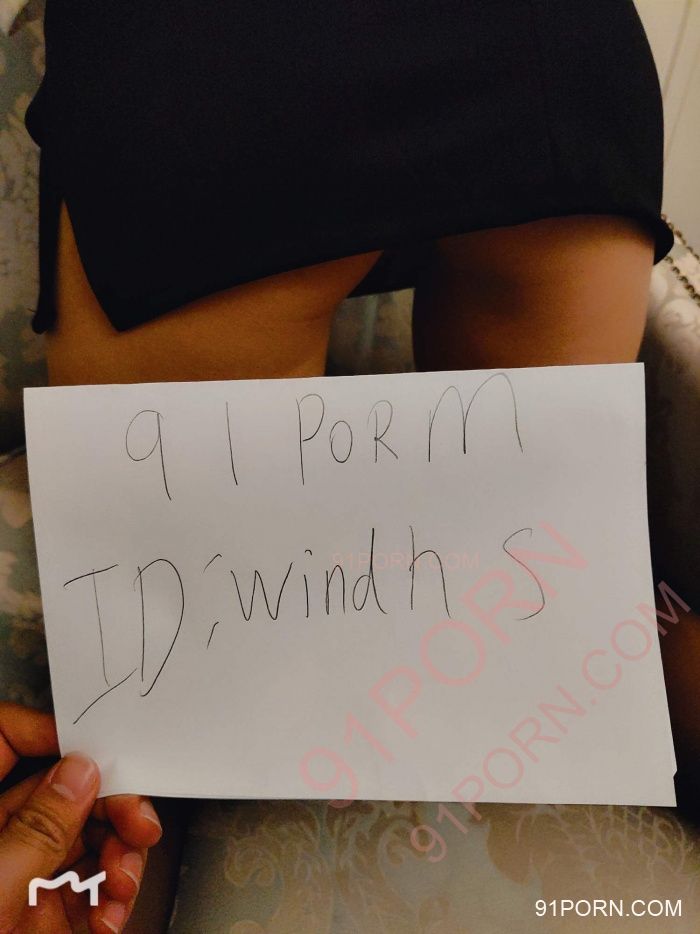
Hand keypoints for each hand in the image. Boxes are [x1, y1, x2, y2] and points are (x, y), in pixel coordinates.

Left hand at [0, 703, 161, 932]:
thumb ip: (34, 832)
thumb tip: (79, 773)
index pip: (3, 740)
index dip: (48, 731)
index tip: (92, 747)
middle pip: (61, 787)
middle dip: (109, 802)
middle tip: (137, 822)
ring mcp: (21, 878)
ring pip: (86, 834)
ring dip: (120, 854)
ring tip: (124, 884)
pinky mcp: (46, 916)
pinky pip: (92, 885)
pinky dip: (114, 898)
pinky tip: (113, 916)